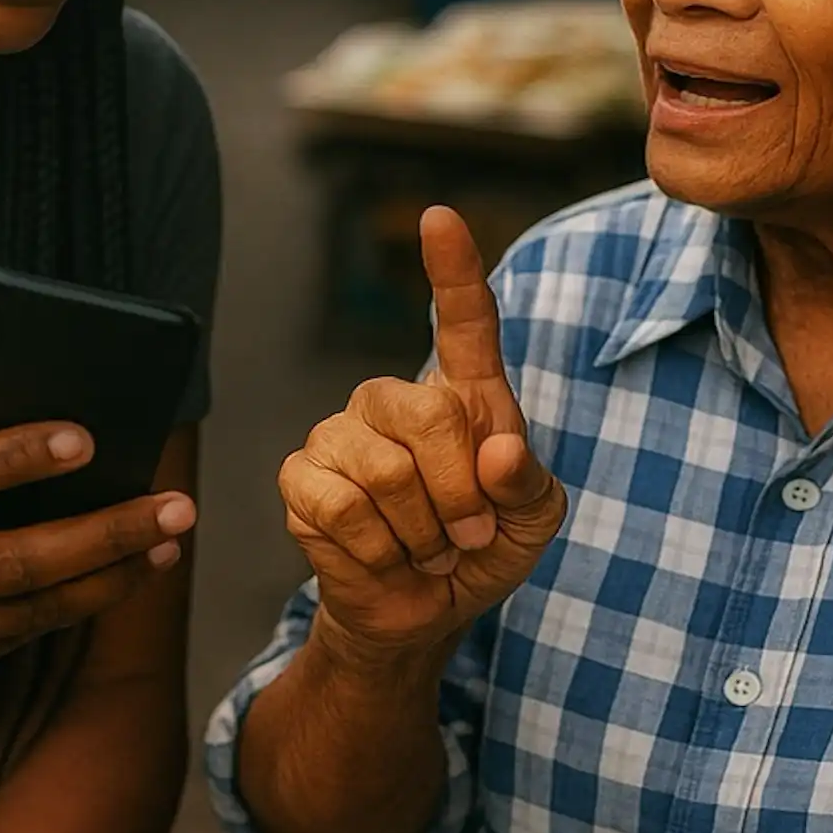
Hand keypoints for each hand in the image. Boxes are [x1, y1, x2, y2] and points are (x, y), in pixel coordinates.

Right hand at [279, 207, 564, 662]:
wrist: (422, 613)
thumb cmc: (480, 550)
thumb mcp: (531, 524)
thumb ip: (527, 486)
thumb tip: (497, 452)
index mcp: (463, 396)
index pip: (462, 321)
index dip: (452, 268)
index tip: (440, 219)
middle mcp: (394, 400)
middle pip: (430, 414)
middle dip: (460, 495)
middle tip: (465, 535)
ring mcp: (340, 434)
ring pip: (387, 472)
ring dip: (421, 535)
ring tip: (424, 548)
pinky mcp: (301, 479)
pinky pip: (342, 509)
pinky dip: (378, 551)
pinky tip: (382, 556)